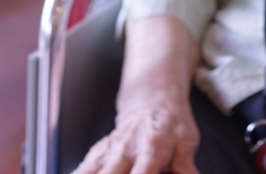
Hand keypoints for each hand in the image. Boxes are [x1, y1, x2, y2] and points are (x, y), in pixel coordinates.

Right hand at [74, 89, 199, 173]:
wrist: (152, 99)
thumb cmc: (171, 124)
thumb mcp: (186, 141)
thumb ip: (185, 165)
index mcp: (151, 149)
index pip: (143, 172)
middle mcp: (126, 151)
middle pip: (110, 173)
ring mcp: (109, 151)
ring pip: (92, 171)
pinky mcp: (97, 153)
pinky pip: (83, 168)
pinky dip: (80, 172)